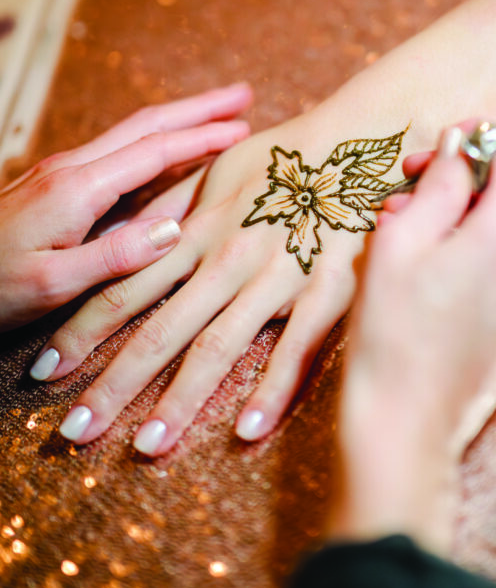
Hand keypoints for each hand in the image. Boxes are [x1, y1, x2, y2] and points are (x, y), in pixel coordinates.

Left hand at [1, 83, 251, 333]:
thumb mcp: (52, 285)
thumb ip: (114, 257)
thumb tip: (175, 230)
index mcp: (78, 188)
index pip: (154, 150)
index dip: (204, 137)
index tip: (246, 127)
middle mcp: (72, 170)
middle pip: (147, 125)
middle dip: (199, 107)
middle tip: (244, 94)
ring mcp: (63, 174)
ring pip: (133, 134)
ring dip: (180, 120)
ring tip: (221, 116)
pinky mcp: (57, 187)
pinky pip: (119, 154)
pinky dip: (156, 144)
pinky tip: (171, 154)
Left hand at [31, 106, 415, 450]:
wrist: (358, 141)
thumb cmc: (285, 154)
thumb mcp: (218, 173)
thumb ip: (174, 209)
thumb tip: (133, 237)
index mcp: (194, 231)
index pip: (122, 290)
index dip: (81, 332)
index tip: (46, 373)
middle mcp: (225, 260)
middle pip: (159, 330)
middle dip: (114, 384)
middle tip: (77, 432)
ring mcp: (274, 277)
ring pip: (218, 347)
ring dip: (180, 400)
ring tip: (148, 446)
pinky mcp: (325, 291)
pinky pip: (296, 348)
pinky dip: (272, 391)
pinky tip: (247, 431)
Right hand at [330, 120, 495, 551]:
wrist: (406, 423)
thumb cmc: (392, 333)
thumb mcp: (400, 240)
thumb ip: (441, 181)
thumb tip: (462, 144)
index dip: (483, 133)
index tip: (443, 149)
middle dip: (472, 175)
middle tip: (413, 189)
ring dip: (475, 211)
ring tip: (417, 231)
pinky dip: (488, 244)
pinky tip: (440, 263)